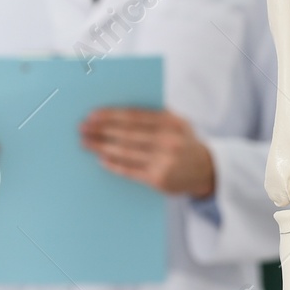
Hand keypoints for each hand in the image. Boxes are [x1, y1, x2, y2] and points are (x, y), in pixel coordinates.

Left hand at [82, 108, 214, 197]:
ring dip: (102, 147)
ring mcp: (164, 161)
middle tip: (83, 128)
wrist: (206, 169)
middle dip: (101, 130)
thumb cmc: (184, 141)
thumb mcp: (178, 122)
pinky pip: (130, 171)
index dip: (111, 115)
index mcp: (172, 122)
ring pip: (125, 152)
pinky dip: (114, 165)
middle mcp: (168, 141)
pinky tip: (101, 159)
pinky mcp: (158, 180)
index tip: (92, 114)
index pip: (135, 116)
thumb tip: (119, 110)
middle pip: (127, 134)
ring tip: (86, 143)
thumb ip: (155, 113)